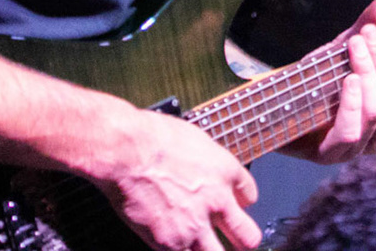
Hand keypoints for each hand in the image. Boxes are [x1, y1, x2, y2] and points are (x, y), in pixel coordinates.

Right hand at [97, 108, 260, 250]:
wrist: (126, 152)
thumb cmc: (151, 137)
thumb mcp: (193, 139)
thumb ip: (205, 163)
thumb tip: (202, 170)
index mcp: (225, 170)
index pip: (250, 196)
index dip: (240, 203)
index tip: (233, 207)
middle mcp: (217, 201)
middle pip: (248, 237)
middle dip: (243, 241)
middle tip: (236, 242)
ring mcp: (195, 225)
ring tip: (204, 247)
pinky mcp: (171, 242)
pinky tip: (174, 245)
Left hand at [286, 0, 375, 163]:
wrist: (279, 100)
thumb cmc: (318, 77)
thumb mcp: (346, 46)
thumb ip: (371, 22)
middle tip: (362, 36)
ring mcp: (359, 147)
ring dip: (367, 73)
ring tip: (353, 49)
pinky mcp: (332, 154)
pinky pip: (352, 133)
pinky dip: (353, 103)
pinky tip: (348, 80)